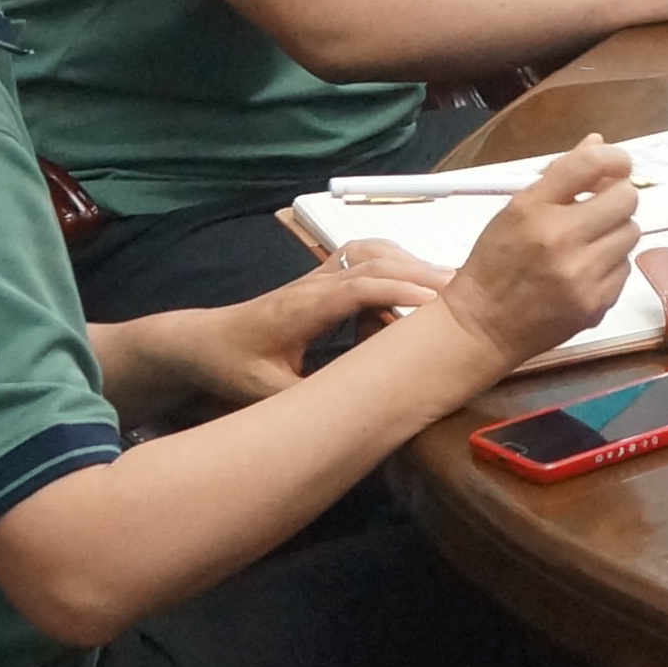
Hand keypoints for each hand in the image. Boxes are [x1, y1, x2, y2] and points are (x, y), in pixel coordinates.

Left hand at [154, 256, 437, 406]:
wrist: (200, 340)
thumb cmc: (231, 366)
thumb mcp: (265, 393)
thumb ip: (308, 400)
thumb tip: (352, 413)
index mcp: (303, 308)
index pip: (359, 287)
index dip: (400, 291)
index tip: (440, 305)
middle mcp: (315, 283)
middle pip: (375, 263)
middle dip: (422, 274)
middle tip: (466, 292)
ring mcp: (319, 276)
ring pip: (374, 253)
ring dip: (413, 264)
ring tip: (452, 285)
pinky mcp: (323, 278)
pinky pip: (367, 257)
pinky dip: (398, 261)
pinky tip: (416, 278)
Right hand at [439, 140, 643, 369]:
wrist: (483, 327)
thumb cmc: (495, 264)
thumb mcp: (514, 211)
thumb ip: (559, 176)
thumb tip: (598, 144)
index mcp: (532, 210)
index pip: (590, 165)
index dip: (613, 158)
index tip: (615, 164)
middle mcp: (559, 240)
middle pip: (626, 199)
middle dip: (616, 197)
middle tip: (600, 206)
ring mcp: (581, 276)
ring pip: (630, 233)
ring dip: (614, 232)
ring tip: (587, 242)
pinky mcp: (596, 304)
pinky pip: (625, 268)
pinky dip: (610, 265)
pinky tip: (584, 270)